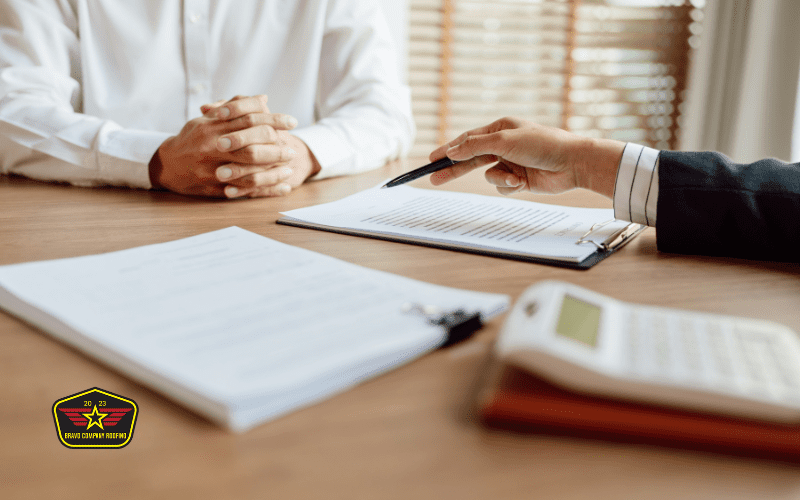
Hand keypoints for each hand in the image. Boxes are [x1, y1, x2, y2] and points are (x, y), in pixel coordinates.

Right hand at [149, 95, 300, 197]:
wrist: (167, 165)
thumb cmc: (192, 139)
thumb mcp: (208, 119)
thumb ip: (235, 108)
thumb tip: (264, 99)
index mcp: (213, 127)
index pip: (249, 119)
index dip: (273, 120)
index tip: (291, 122)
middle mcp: (213, 147)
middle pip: (252, 145)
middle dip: (276, 147)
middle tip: (292, 148)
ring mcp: (213, 168)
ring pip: (249, 170)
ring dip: (274, 170)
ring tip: (290, 168)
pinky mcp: (216, 187)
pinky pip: (246, 190)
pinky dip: (268, 190)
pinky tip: (284, 187)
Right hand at [427, 117, 624, 197]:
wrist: (573, 164)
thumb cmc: (542, 145)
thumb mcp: (505, 141)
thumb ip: (475, 146)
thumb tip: (452, 150)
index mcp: (499, 128)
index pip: (467, 140)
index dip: (448, 150)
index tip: (431, 159)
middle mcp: (503, 144)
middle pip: (471, 159)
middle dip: (454, 170)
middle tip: (434, 178)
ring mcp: (510, 162)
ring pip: (488, 176)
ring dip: (499, 179)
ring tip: (515, 178)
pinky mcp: (519, 179)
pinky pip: (501, 186)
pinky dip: (510, 186)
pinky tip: (523, 183)